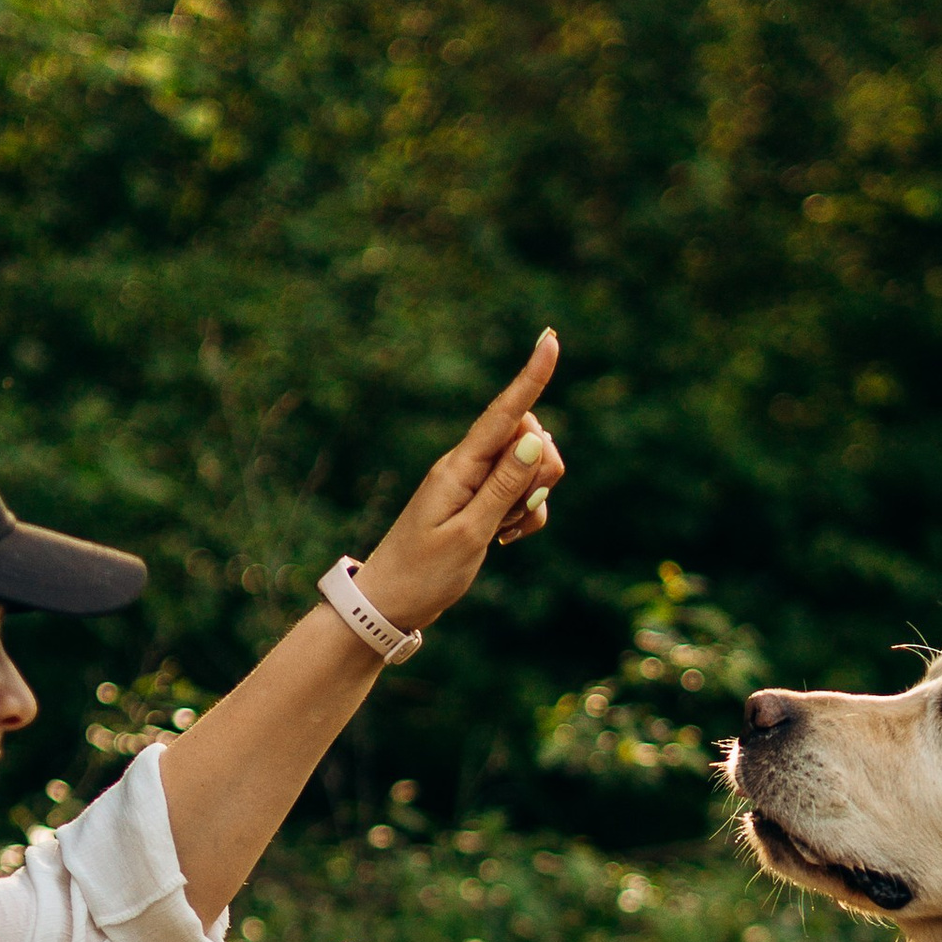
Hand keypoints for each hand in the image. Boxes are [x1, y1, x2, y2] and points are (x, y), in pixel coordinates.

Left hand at [353, 332, 566, 635]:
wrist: (391, 602)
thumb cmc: (423, 572)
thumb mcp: (468, 534)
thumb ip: (503, 487)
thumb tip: (535, 439)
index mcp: (459, 467)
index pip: (504, 413)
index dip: (531, 377)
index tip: (550, 338)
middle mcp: (468, 465)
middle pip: (529, 439)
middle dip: (540, 472)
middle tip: (511, 516)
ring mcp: (475, 483)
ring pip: (532, 468)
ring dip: (533, 500)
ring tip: (502, 533)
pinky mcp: (482, 502)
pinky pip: (524, 496)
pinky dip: (526, 516)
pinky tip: (506, 540)